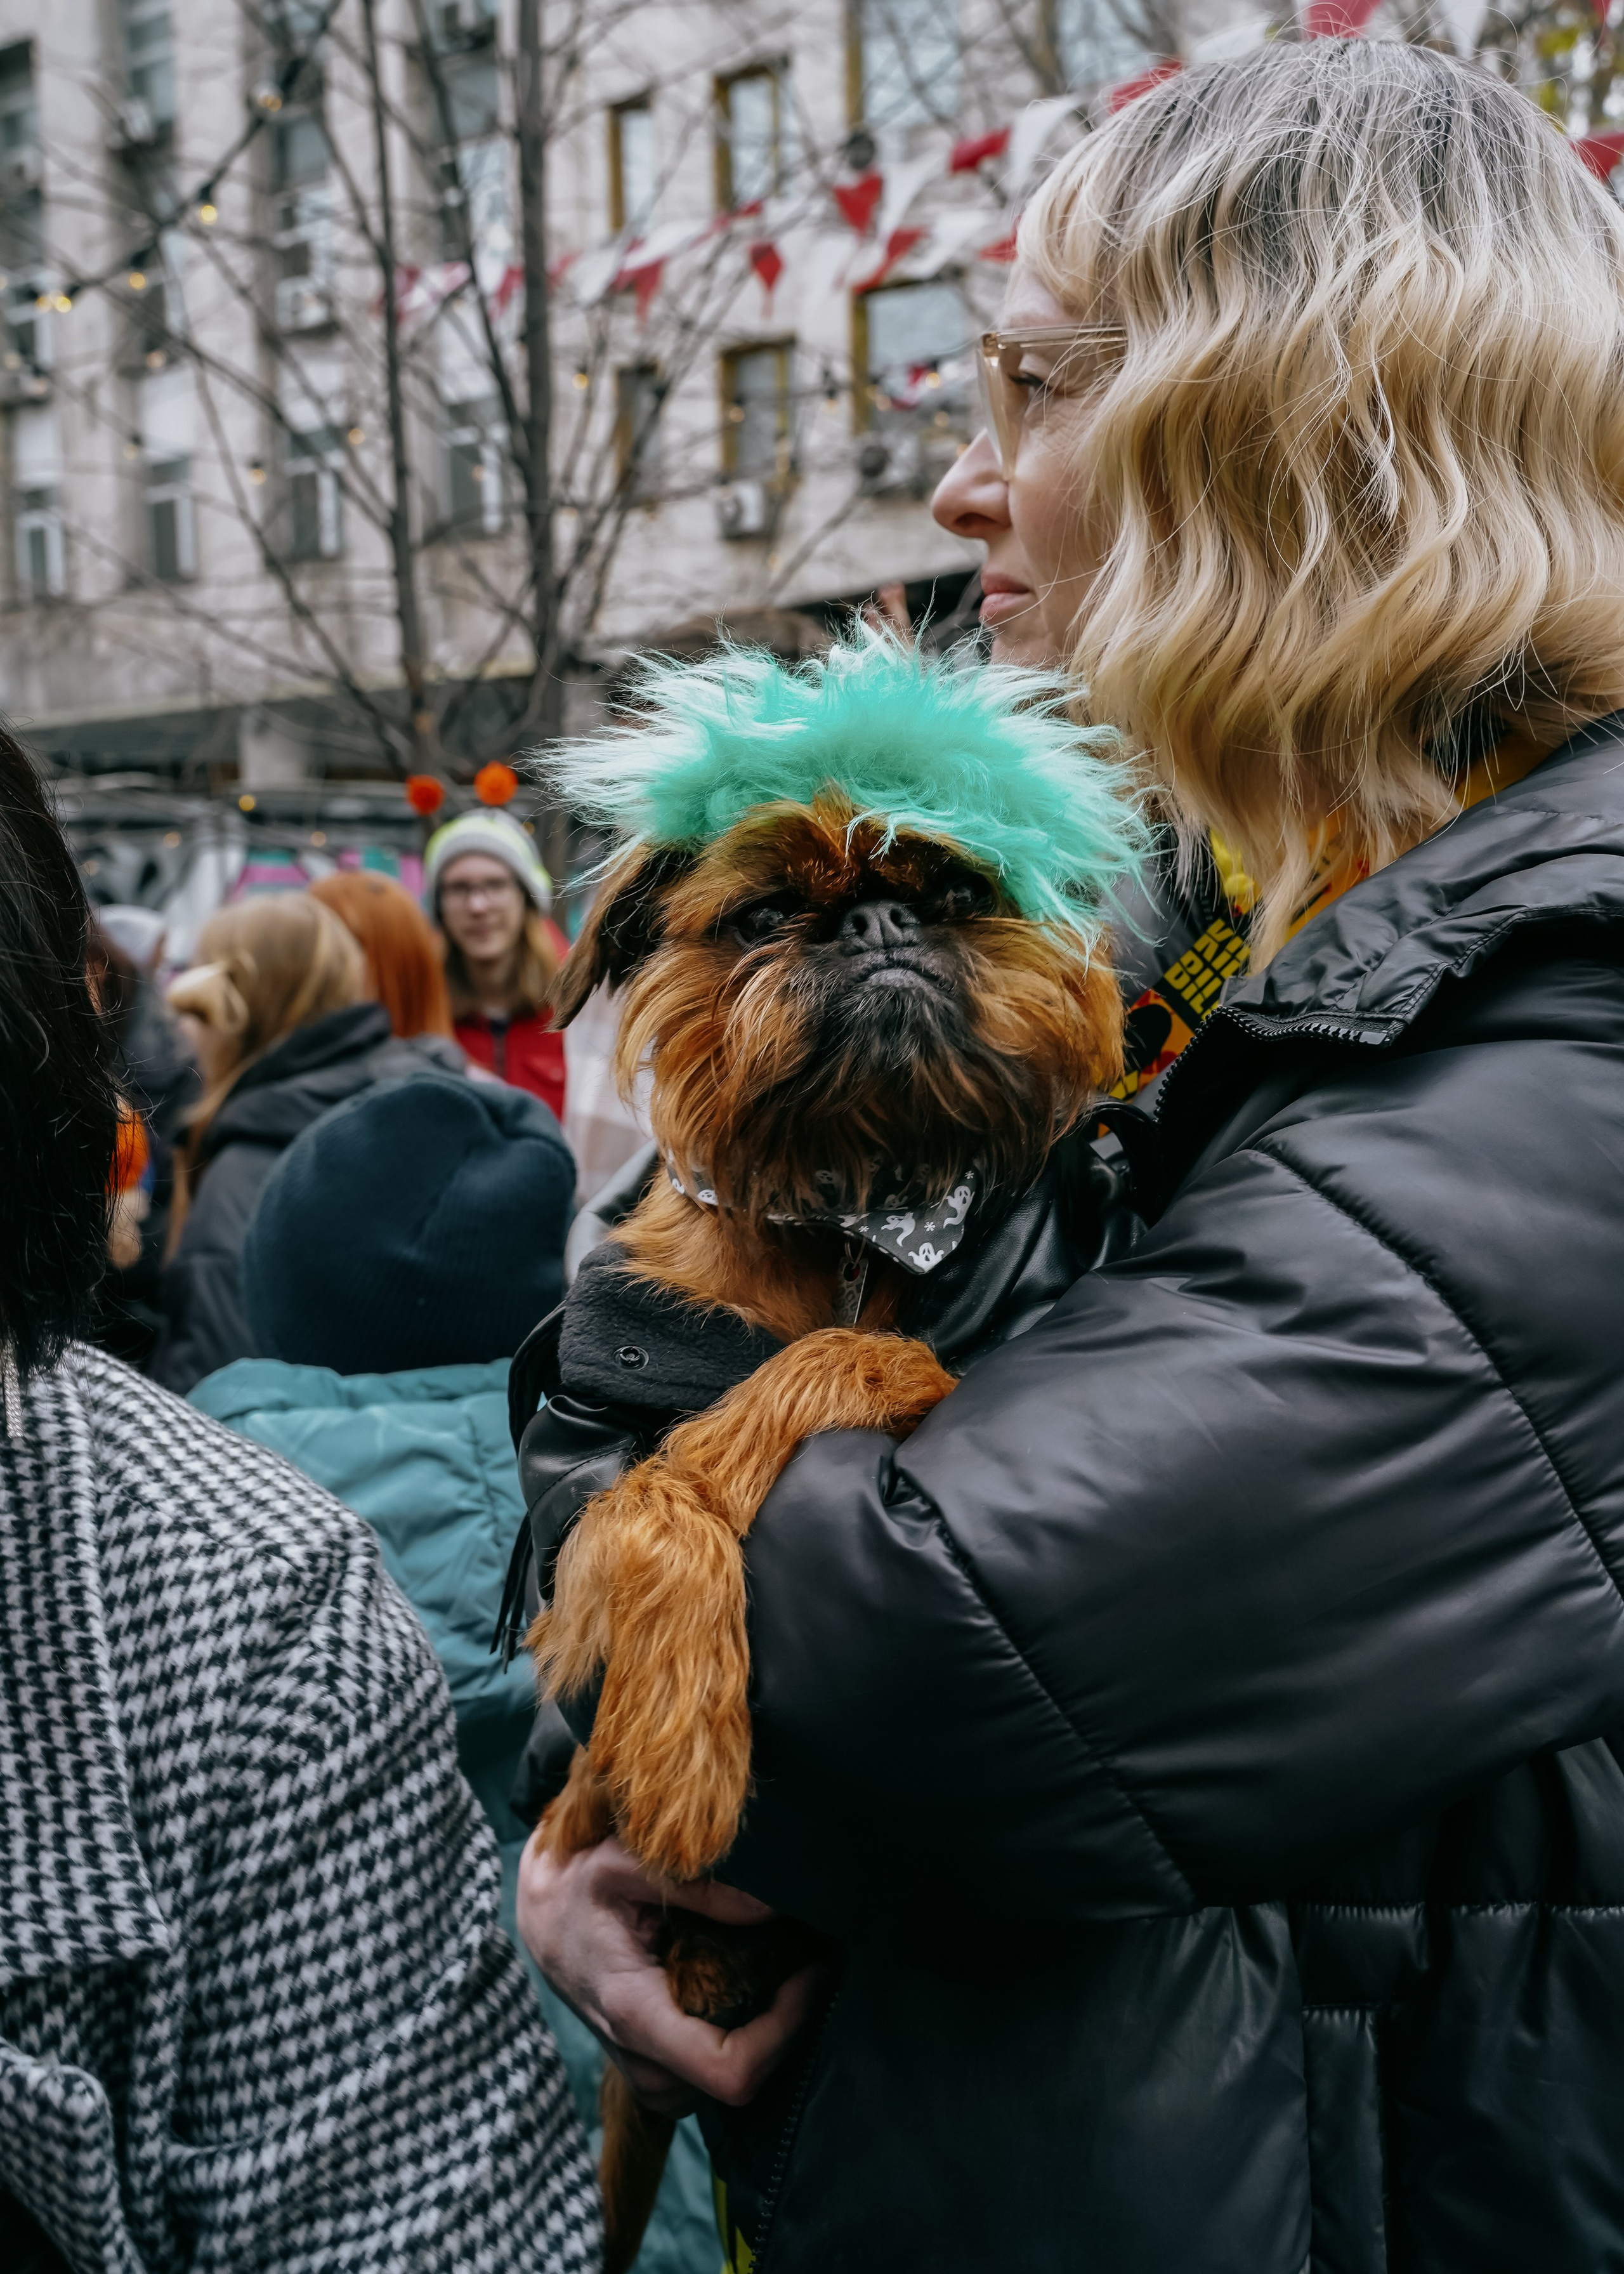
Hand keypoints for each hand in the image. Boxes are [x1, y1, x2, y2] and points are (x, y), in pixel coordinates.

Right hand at [516, 1831, 817, 2114]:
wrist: (540, 1920)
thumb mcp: (625, 1865)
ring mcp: (646, 2077)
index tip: (806, 1976)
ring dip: (764, 2031)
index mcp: (635, 2015)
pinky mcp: (653, 2073)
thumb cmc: (578, 1889)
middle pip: (742, 2081)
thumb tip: (772, 1906)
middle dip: (783, 2026)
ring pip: (731, 2081)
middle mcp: (642, 2064)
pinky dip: (740, 2033)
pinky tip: (740, 1984)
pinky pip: (713, 2071)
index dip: (783, 2031)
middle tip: (801, 1961)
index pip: (730, 2070)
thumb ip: (700, 1886)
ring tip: (772, 1967)